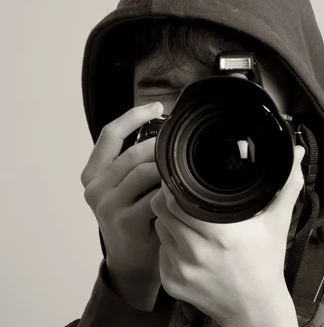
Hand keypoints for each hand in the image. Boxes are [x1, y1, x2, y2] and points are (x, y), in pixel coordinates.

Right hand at [80, 102, 164, 310]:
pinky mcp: (124, 221)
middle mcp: (95, 187)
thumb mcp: (126, 188)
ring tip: (183, 171)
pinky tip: (180, 192)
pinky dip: (170, 192)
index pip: (110, 134)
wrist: (132, 262)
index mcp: (93, 173)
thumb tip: (165, 132)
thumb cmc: (136, 219)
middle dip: (161, 147)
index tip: (158, 106)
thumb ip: (135, 164)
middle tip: (182, 147)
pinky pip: (153, 197)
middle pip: (133, 153)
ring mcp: (107, 205)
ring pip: (144, 173)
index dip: (134, 115)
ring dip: (167, 169)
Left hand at [150, 145, 304, 326]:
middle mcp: (197, 252)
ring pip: (160, 229)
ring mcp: (181, 269)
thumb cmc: (265, 264)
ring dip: (169, 220)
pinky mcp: (172, 283)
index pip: (176, 199)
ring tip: (189, 220)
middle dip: (169, 198)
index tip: (182, 180)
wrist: (255, 307)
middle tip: (183, 195)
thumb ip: (286, 185)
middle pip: (162, 210)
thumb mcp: (277, 223)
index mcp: (221, 234)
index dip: (175, 186)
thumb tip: (296, 155)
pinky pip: (161, 252)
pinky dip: (170, 244)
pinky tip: (189, 243)